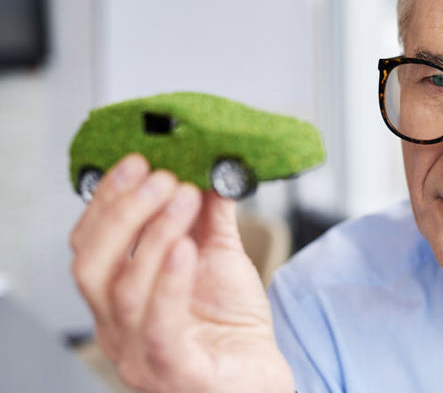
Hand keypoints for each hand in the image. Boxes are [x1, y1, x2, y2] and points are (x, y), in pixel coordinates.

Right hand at [70, 154, 294, 392]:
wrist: (262, 375)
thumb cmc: (233, 324)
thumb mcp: (220, 258)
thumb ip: (210, 218)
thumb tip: (209, 169)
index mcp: (119, 299)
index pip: (90, 245)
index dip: (108, 200)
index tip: (138, 162)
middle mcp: (119, 329)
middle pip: (91, 265)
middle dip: (124, 212)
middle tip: (163, 177)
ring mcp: (141, 356)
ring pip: (125, 291)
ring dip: (153, 234)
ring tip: (186, 198)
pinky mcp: (177, 374)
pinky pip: (160, 328)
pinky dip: (169, 283)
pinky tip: (185, 247)